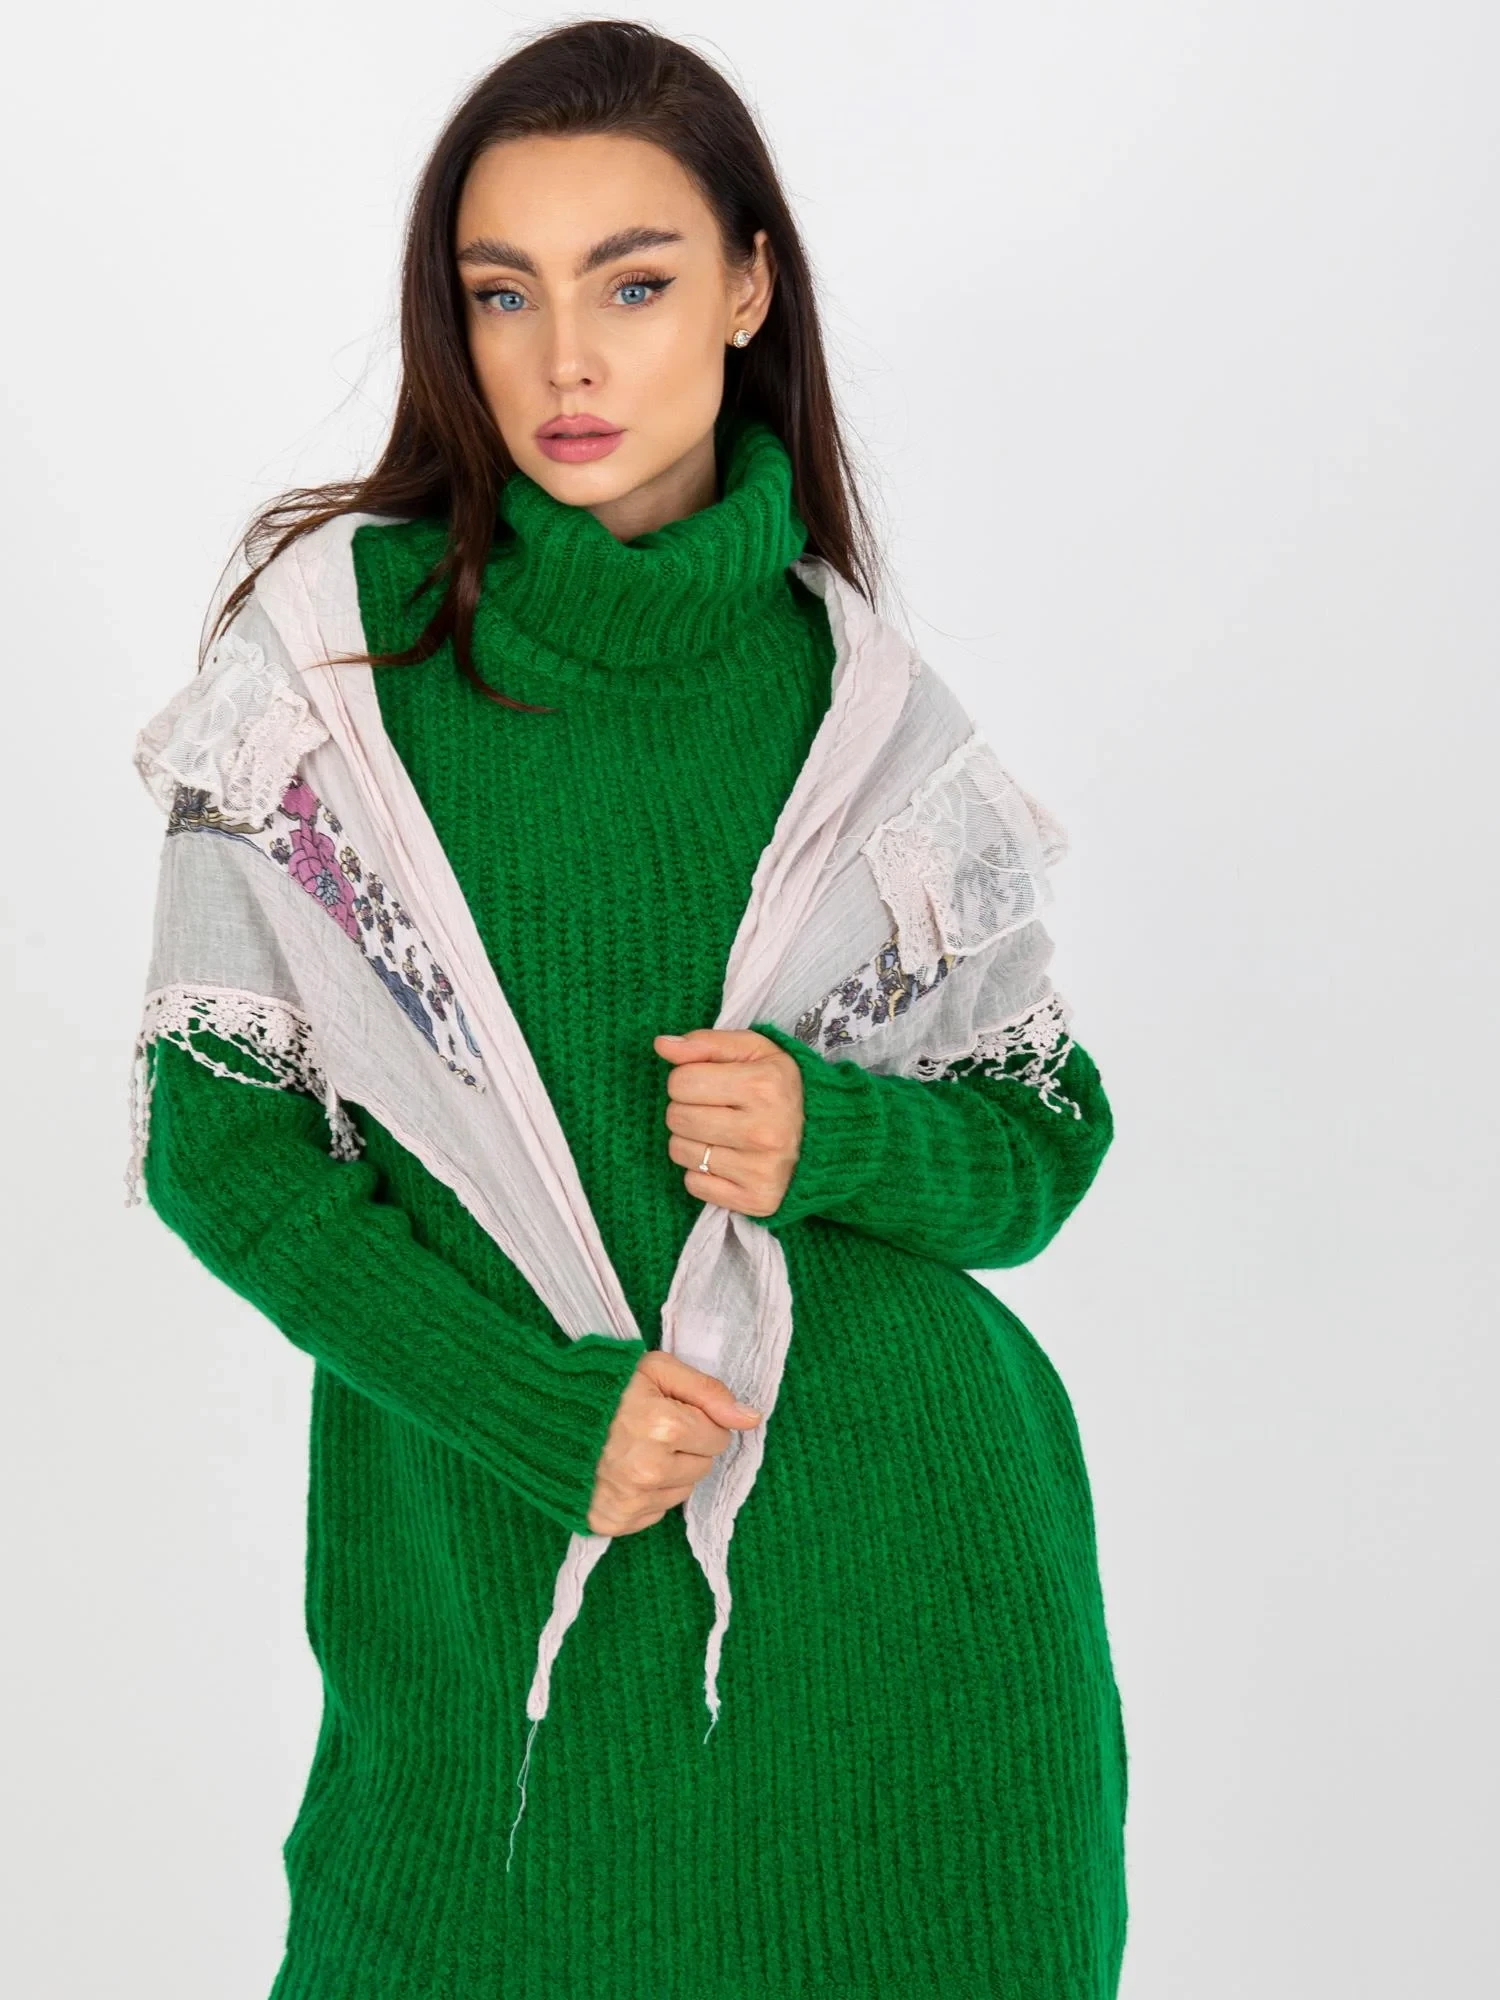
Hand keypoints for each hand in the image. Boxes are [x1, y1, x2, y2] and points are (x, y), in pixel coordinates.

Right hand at [588, 1348, 763, 1536]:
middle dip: (687, 1447)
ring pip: (683, 1492)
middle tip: (652, 1428)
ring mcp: (630, 1500)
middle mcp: (649, 1471)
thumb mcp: (657, 1369)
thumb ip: (709, 1391)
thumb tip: (752, 1418)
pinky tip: (624, 1470)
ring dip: (670, 1472)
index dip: (698, 1419)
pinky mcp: (613, 1521)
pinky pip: (656, 1512)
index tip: (670, 1409)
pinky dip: (647, 1494)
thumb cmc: (603, 1386)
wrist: (540, 1414)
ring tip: (636, 1448)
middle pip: (704, 1466)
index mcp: (665, 1428)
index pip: (719, 1435)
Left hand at [653, 1027, 804, 1217]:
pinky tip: (729, 1160)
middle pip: (676, 1118)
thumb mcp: (754, 1051)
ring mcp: (760, 1170)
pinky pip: (693, 1185)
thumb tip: (661, 1046)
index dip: (688, 1079)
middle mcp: (762, 1131)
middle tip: (717, 1109)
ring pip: (680, 1152)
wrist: (830, 1136)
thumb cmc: (781, 1087)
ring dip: (692, 1141)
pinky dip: (703, 1173)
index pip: (680, 1082)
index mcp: (762, 1086)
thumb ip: (706, 1044)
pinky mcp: (756, 1200)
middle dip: (688, 1109)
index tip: (711, 1084)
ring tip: (723, 1134)